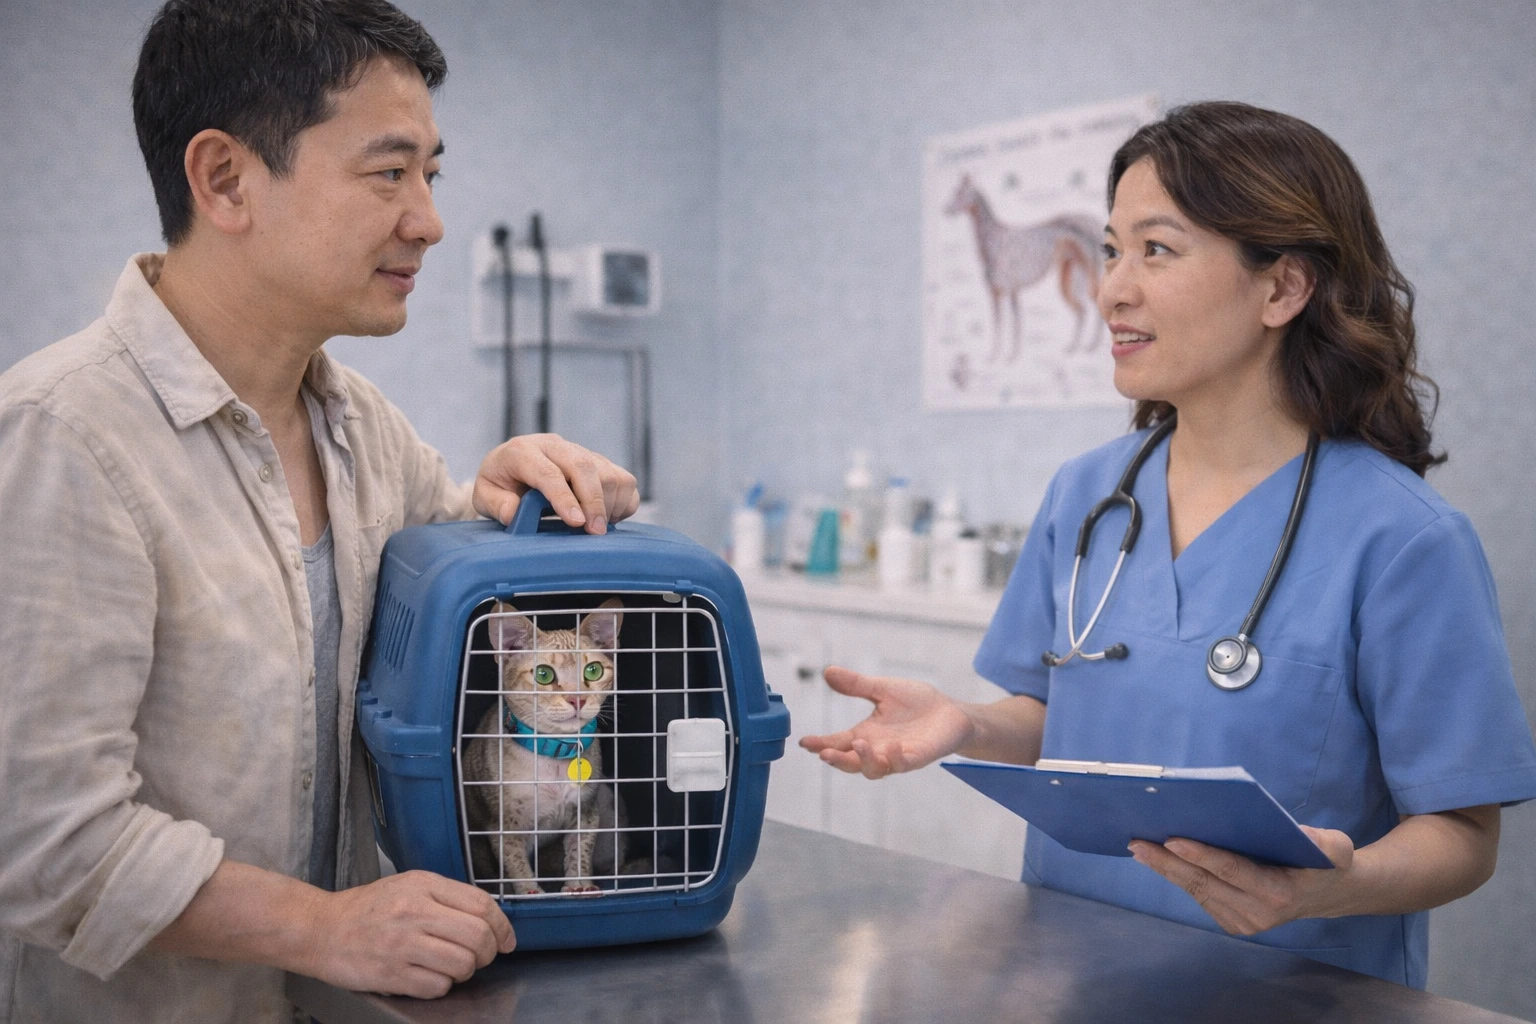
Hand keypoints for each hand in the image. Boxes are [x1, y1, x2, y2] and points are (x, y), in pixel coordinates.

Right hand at [302, 870, 515, 997]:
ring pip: (463, 964)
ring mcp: (402, 945)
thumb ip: (448, 897)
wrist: (320, 929)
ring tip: (454, 966)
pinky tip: (430, 977)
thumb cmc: (368, 909)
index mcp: (423, 885)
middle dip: (489, 952)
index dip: (503, 926)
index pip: (482, 905)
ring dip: (466, 971)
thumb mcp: (409, 886)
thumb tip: (490, 919)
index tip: (507, 940)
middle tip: (482, 956)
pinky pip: (438, 987)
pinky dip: (442, 986)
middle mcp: (414, 912)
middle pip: (478, 936)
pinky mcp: (391, 975)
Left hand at [473, 433, 638, 533]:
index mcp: (522, 451)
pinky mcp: (600, 462)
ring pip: (608, 473)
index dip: (563, 497)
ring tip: (596, 528)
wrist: (512, 468)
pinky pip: (625, 480)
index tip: (575, 522)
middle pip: (584, 467)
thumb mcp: (485, 495)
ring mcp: (580, 452)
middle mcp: (554, 446)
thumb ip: (495, 504)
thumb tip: (514, 512)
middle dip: (593, 501)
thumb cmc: (500, 485)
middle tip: (595, 532)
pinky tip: (606, 518)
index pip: (548, 472)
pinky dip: (623, 502)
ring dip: (609, 504)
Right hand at [798, 666, 972, 778]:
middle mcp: (878, 749)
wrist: (951, 713)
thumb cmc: (917, 703)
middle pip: (850, 763)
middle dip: (837, 759)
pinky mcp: (917, 757)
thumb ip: (857, 685)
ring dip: (863, 760)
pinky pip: (903, 764)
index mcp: (866, 733)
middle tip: (825, 753)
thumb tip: (828, 672)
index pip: (838, 742)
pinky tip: (893, 746)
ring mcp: (897, 756)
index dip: (821, 744)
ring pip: (873, 769)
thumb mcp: (883, 689)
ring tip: (858, 744)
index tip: (805, 742)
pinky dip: (896, 758)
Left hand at [1127, 825, 1356, 934]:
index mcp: (1279, 893)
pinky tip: (1159, 859)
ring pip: (1197, 891)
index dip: (1201, 855)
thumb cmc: (1327, 861)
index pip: (1232, 870)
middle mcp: (1257, 913)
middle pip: (1204, 882)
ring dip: (1166, 869)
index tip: (1172, 839)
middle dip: (1167, 861)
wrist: (1328, 893)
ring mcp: (1243, 922)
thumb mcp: (1338, 847)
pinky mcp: (1232, 922)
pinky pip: (1200, 896)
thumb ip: (1325, 842)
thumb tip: (1295, 832)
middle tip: (1138, 842)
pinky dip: (1178, 876)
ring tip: (1140, 847)